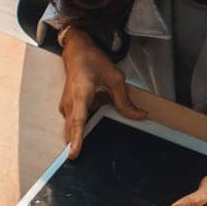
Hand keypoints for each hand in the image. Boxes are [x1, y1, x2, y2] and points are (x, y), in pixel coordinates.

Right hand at [58, 27, 146, 156]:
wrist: (76, 51)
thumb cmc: (92, 61)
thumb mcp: (115, 78)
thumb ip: (125, 101)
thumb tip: (139, 116)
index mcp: (81, 94)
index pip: (79, 121)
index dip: (77, 139)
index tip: (74, 154)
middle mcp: (70, 103)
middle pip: (75, 129)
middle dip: (80, 141)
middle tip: (84, 151)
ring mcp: (66, 106)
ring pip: (75, 126)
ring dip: (86, 127)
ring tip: (97, 111)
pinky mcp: (67, 107)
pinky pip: (76, 120)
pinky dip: (86, 121)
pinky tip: (96, 107)